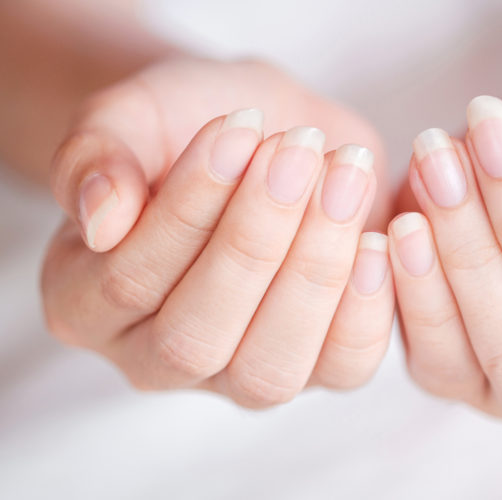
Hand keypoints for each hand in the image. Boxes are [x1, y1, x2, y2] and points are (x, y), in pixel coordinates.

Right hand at [41, 58, 393, 405]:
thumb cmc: (187, 126)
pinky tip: (378, 238)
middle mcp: (155, 357)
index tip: (239, 129)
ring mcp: (237, 374)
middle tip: (297, 151)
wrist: (260, 134)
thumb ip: (96, 156)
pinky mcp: (313, 366)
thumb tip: (100, 217)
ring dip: (315, 270)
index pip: (129, 280)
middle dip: (257, 239)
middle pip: (197, 339)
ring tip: (343, 178)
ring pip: (270, 369)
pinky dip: (367, 307)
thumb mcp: (131, 117)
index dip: (190, 209)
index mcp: (85, 303)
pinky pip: (344, 367)